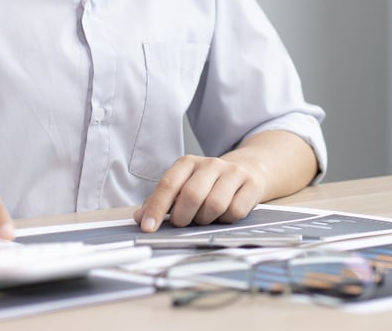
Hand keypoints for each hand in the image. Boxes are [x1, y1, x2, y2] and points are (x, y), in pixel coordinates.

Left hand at [132, 155, 266, 231]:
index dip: (157, 208)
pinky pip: (235, 211)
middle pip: (192, 195)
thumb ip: (160, 201)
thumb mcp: (183, 186)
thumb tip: (140, 217)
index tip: (148, 228)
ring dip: (206, 219)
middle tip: (182, 223)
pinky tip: (224, 214)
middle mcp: (210, 164)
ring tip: (204, 217)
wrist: (248, 170)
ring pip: (215, 205)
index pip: (169, 184)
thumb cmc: (208, 184)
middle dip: (183, 217)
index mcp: (188, 163)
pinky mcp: (251, 185)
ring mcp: (233, 173)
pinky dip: (226, 219)